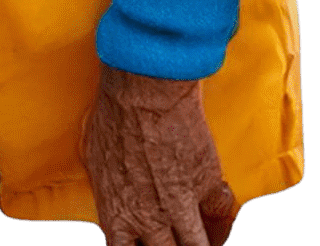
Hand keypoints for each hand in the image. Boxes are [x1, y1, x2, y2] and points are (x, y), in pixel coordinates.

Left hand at [82, 64, 236, 245]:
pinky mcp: (208, 182)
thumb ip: (109, 188)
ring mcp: (182, 204)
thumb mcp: (96, 158)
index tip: (146, 244)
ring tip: (204, 240)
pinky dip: (223, 219)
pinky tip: (220, 218)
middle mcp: (150, 219)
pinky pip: (222, 215)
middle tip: (178, 240)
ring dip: (201, 244)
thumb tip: (111, 191)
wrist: (145, 89)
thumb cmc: (113, 114)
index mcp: (118, 217)